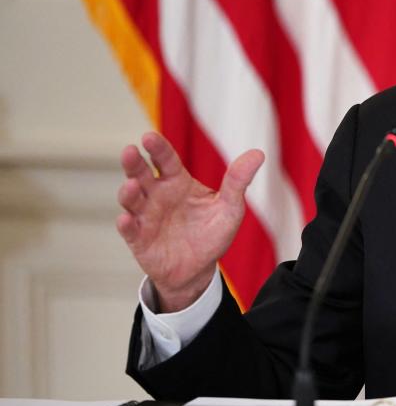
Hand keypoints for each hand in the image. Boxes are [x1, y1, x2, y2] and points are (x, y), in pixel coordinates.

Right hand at [116, 132, 263, 311]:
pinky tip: (126, 218)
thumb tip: (258, 154)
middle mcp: (157, 195)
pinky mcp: (140, 240)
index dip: (158, 148)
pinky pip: (130, 230)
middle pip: (140, 174)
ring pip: (131, 200)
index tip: (149, 137)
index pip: (166, 160)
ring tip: (131, 186)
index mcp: (177, 182)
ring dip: (128, 192)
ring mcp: (146, 217)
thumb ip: (238, 181)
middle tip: (130, 151)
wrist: (200, 269)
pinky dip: (126, 224)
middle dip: (133, 163)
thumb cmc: (212, 233)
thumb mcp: (230, 207)